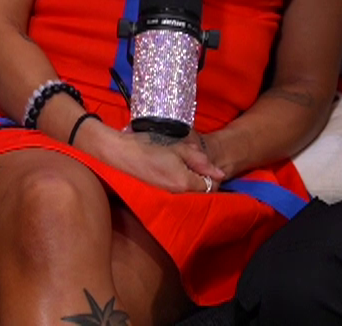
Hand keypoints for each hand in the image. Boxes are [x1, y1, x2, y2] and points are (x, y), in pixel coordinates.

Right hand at [80, 123, 222, 193]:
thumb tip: (221, 173)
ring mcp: (168, 195)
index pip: (211, 186)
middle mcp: (178, 194)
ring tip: (181, 161)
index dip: (212, 173)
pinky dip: (180, 180)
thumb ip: (200, 160)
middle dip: (202, 177)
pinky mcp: (160, 193)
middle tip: (193, 160)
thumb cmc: (149, 146)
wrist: (120, 153)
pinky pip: (178, 191)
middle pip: (201, 191)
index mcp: (185, 182)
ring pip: (189, 191)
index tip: (205, 162)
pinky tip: (171, 167)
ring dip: (190, 178)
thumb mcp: (179, 148)